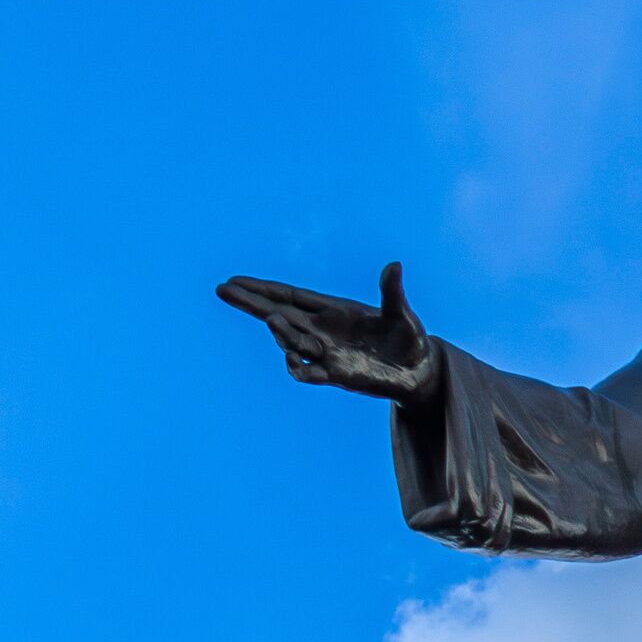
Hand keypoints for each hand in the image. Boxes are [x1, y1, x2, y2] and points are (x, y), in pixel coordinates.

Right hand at [216, 261, 440, 402]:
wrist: (420, 372)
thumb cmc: (409, 339)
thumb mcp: (402, 315)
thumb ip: (392, 293)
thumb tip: (395, 265)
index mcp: (333, 310)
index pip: (289, 295)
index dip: (262, 288)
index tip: (235, 281)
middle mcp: (322, 330)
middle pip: (277, 314)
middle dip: (250, 302)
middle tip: (221, 289)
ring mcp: (326, 354)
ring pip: (289, 341)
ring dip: (280, 332)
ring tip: (272, 319)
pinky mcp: (335, 376)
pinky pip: (306, 373)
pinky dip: (297, 366)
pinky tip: (293, 357)